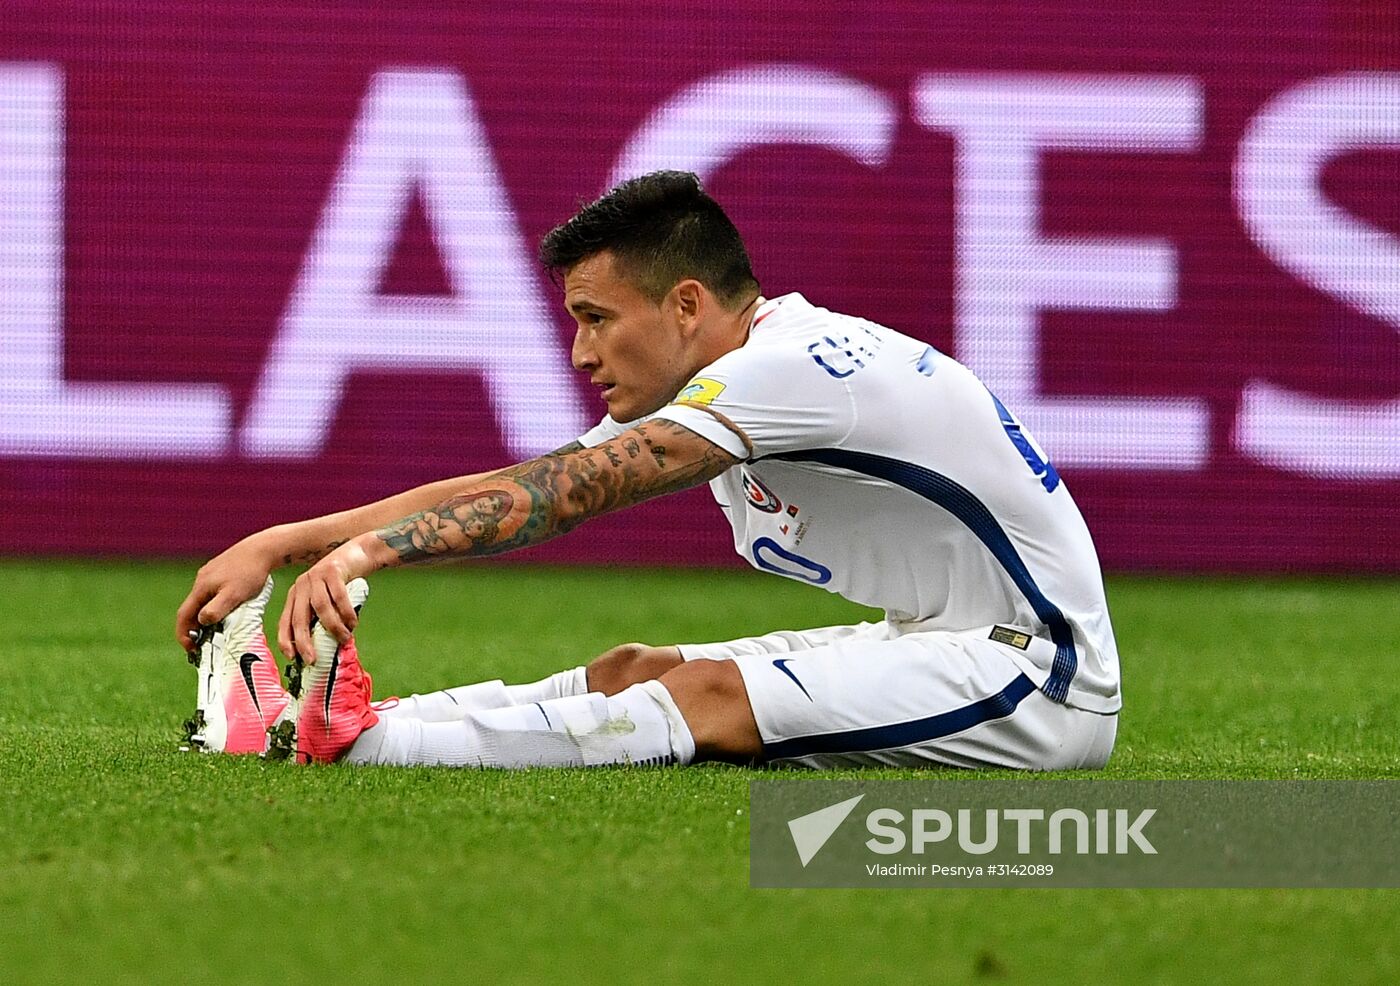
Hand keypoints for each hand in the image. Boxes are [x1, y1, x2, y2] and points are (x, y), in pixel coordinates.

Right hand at [175, 532, 278, 652]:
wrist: (264, 549)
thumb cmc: (250, 572)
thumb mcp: (234, 595)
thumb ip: (216, 610)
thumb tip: (201, 622)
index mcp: (201, 587)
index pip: (183, 615)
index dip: (183, 634)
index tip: (190, 649)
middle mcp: (201, 580)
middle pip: (191, 609)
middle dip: (194, 629)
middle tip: (203, 645)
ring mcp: (210, 575)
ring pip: (202, 601)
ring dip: (205, 618)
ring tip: (216, 632)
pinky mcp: (220, 572)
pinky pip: (212, 594)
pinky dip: (214, 606)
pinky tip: (227, 612)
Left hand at [277, 538, 380, 662]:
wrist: (358, 554)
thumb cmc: (343, 583)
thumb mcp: (327, 600)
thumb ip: (322, 618)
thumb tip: (324, 648)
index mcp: (296, 595)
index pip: (285, 621)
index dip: (286, 640)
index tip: (291, 657)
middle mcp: (301, 585)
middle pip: (299, 618)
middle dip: (305, 641)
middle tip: (313, 659)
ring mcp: (316, 576)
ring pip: (321, 608)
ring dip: (333, 627)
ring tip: (345, 637)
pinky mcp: (332, 570)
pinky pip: (339, 597)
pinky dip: (346, 613)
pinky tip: (353, 622)